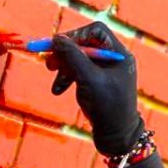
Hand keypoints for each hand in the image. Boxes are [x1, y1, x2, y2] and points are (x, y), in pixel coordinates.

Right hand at [47, 22, 143, 154]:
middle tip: (49, 62)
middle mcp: (112, 59)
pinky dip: (66, 79)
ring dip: (63, 68)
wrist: (116, 135)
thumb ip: (73, 56)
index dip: (76, 35)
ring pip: (77, 58)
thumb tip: (57, 38)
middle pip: (84, 44)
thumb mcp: (88, 79)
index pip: (96, 31)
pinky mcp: (95, 82)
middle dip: (65, 54)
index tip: (59, 44)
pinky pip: (77, 72)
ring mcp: (104, 71)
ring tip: (55, 83)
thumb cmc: (108, 106)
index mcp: (119, 54)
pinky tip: (58, 91)